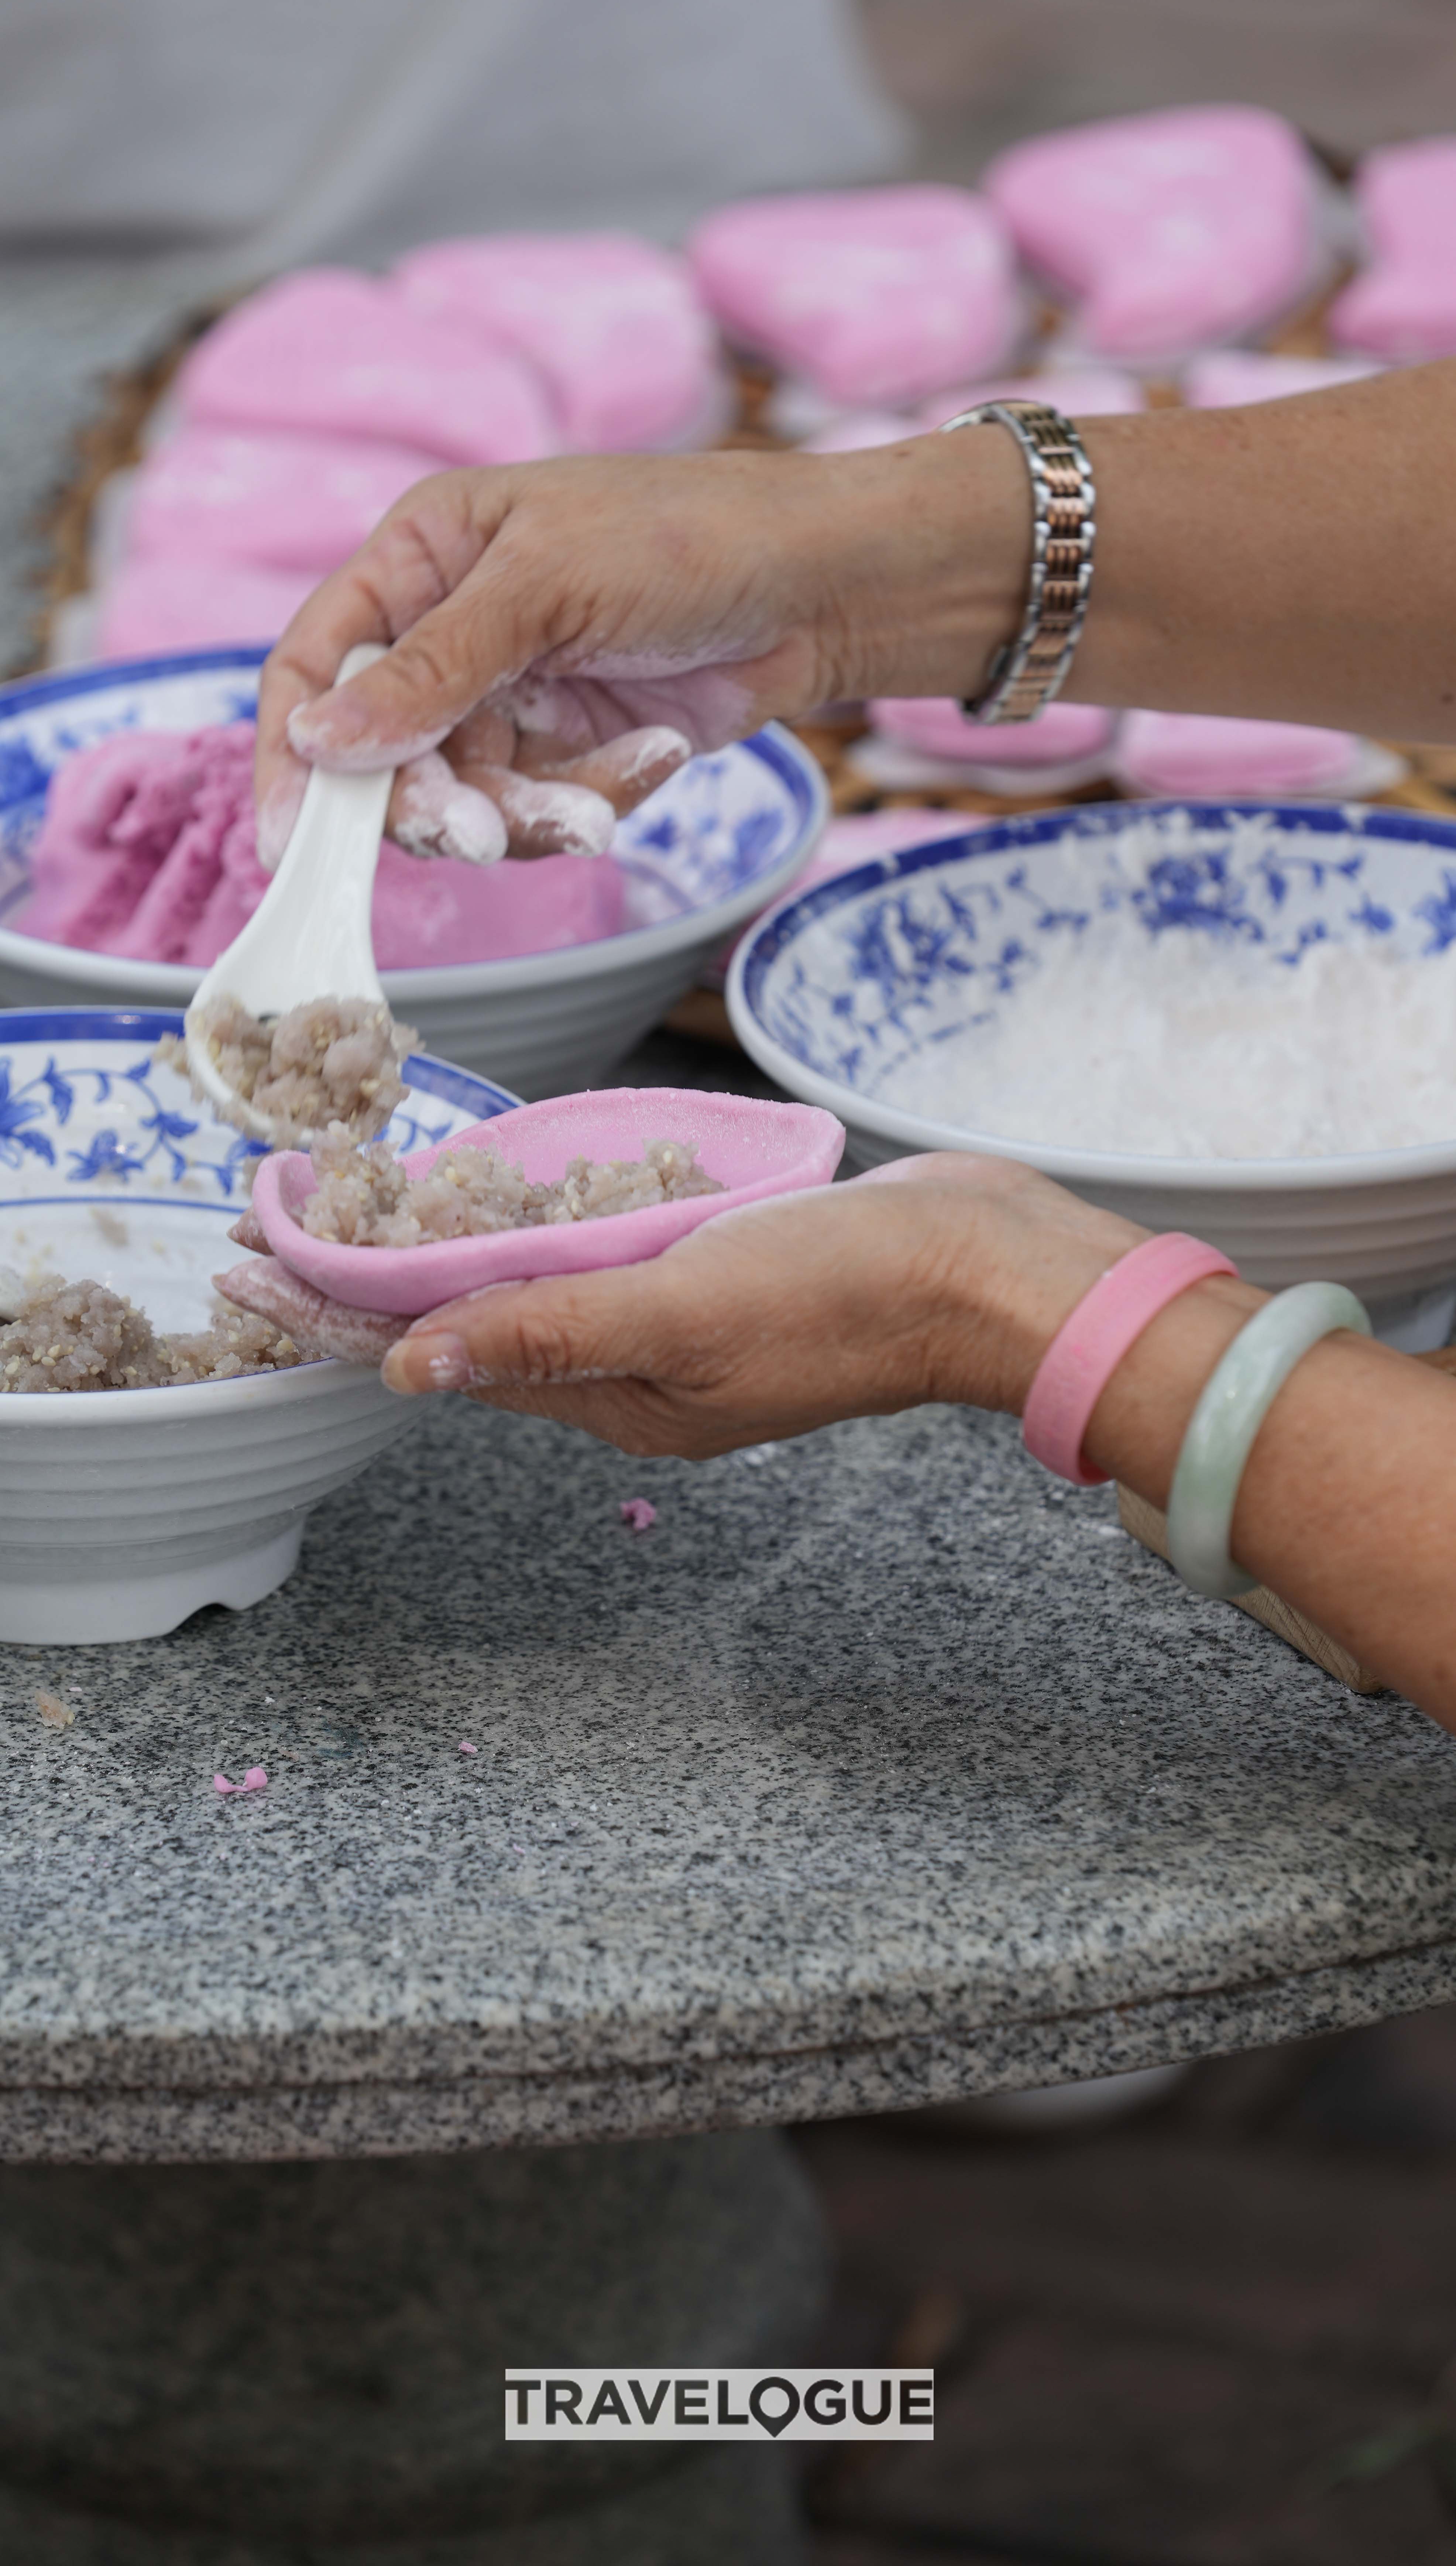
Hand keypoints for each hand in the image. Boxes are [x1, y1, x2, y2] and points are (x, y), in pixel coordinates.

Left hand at [219, 1156, 1148, 1455]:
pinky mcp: (723, 1269)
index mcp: (620, 1402)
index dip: (347, 1315)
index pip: (450, 1357)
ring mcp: (683, 1323)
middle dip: (382, 1282)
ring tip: (373, 1208)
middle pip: (481, 1325)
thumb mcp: (679, 1312)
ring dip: (457, 1251)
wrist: (981, 1267)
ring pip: (541, 1287)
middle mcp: (640, 1372)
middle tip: (289, 1228)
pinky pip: (607, 1252)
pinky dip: (548, 1225)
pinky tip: (515, 1192)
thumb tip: (406, 1367)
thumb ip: (546, 1333)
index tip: (254, 1274)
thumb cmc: (841, 1294)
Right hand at [253, 435, 1025, 869]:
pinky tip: (659, 755)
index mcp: (422, 558)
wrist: (824, 584)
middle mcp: (453, 630)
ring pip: (469, 803)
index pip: (315, 665)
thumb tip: (318, 741)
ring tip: (593, 809)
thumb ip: (431, 671)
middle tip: (483, 838)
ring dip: (527, 820)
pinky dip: (594, 800)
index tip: (291, 839)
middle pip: (386, 758)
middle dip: (435, 807)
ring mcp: (513, 697)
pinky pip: (544, 812)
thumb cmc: (687, 539)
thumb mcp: (543, 587)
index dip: (295, 754)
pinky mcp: (572, 752)